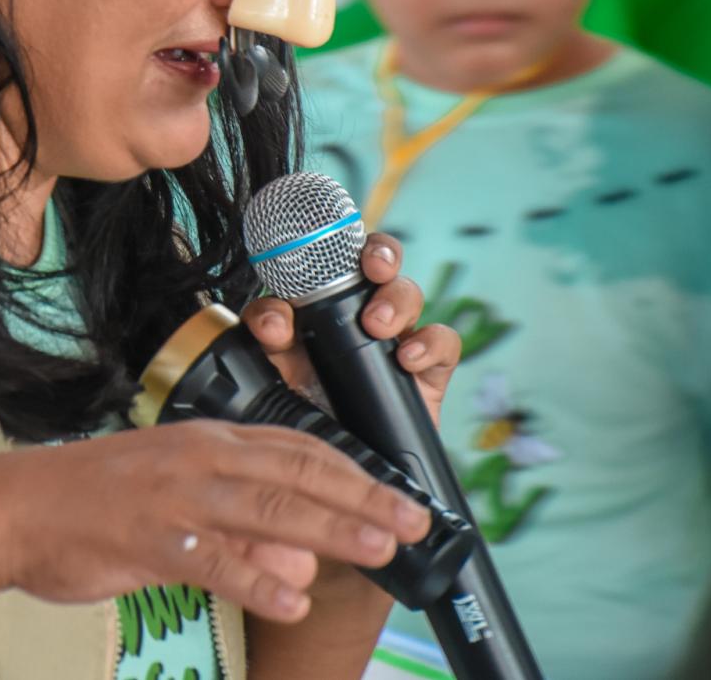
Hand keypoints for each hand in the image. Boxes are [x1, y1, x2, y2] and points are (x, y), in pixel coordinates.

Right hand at [0, 417, 431, 623]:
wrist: (12, 509)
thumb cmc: (88, 504)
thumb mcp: (170, 503)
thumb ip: (234, 529)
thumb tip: (298, 561)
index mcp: (205, 441)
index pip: (297, 448)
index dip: (355, 473)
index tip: (398, 495)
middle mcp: (198, 460)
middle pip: (298, 474)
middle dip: (363, 499)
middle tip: (414, 523)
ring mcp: (175, 497)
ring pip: (270, 508)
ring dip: (331, 530)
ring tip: (379, 551)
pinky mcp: (150, 538)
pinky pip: (215, 559)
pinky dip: (258, 579)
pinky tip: (294, 600)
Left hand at [241, 232, 460, 425]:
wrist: (335, 466)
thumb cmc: (304, 408)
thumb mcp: (275, 369)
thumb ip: (267, 337)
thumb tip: (272, 320)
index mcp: (321, 302)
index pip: (331, 258)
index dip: (333, 245)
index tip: (328, 249)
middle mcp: (361, 312)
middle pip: (380, 262)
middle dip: (380, 254)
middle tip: (371, 269)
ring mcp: (396, 338)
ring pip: (408, 294)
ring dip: (396, 300)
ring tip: (378, 324)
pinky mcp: (429, 370)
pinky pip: (444, 342)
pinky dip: (429, 344)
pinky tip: (408, 358)